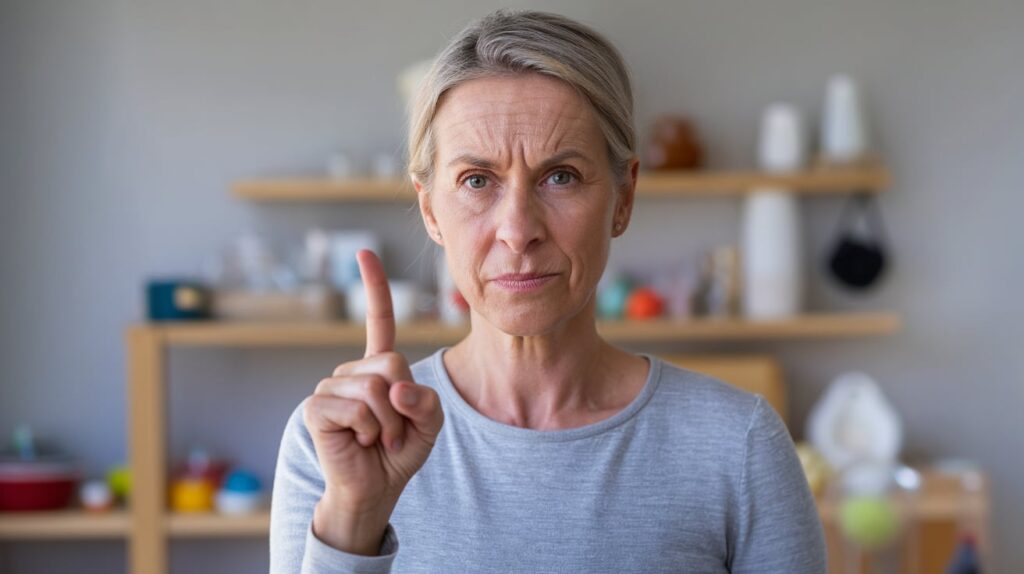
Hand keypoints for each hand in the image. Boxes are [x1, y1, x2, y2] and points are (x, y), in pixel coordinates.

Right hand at [303, 250, 443, 554]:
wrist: (374, 489)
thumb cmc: (399, 453)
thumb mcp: (429, 425)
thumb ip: (426, 402)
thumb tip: (396, 389)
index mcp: (378, 368)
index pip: (377, 320)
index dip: (374, 287)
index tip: (364, 253)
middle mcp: (351, 371)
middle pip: (392, 363)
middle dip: (402, 403)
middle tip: (391, 430)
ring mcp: (331, 387)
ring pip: (376, 387)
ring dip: (386, 423)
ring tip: (375, 439)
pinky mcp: (318, 408)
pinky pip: (357, 407)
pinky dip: (368, 430)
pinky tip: (358, 442)